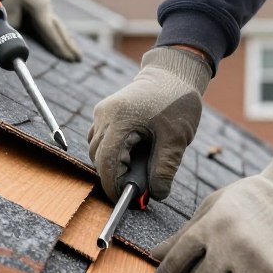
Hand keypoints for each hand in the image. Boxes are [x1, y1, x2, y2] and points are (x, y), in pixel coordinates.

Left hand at [2, 0, 81, 61]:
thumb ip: (11, 25)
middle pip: (60, 31)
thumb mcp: (6, 6)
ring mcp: (49, 9)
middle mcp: (48, 9)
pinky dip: (64, 37)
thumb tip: (15, 42)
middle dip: (68, 46)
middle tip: (77, 61)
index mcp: (39, 7)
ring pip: (61, 29)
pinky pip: (58, 27)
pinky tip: (70, 45)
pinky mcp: (47, 11)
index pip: (49, 30)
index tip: (65, 58)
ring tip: (78, 58)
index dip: (57, 45)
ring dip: (69, 43)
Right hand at [88, 46, 210, 200]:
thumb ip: (165, 168)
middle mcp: (105, 115)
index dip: (111, 184)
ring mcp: (103, 112)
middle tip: (136, 187)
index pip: (106, 161)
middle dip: (113, 175)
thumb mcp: (176, 139)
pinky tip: (131, 154)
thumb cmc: (176, 101)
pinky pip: (100, 137)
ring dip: (111, 163)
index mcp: (121, 119)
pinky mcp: (105, 112)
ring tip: (136, 169)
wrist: (173, 73)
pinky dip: (111, 150)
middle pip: (98, 156)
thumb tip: (157, 194)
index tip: (122, 200)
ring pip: (96, 148)